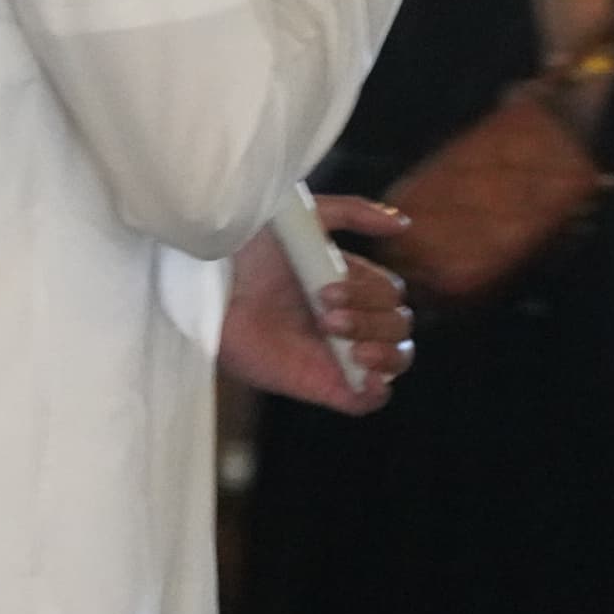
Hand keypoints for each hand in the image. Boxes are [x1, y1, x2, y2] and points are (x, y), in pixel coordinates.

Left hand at [221, 196, 416, 412]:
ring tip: (345, 342)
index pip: (391, 295)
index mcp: (351, 286)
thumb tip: (401, 222)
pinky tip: (364, 374)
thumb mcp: (307, 218)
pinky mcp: (323, 384)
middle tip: (323, 313)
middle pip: (398, 326)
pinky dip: (376, 391)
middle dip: (370, 319)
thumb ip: (354, 212)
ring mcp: (340, 354)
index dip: (370, 293)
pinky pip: (369, 400)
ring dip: (383, 350)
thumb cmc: (252, 252)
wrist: (212, 290)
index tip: (325, 288)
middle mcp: (351, 320)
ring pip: (396, 359)